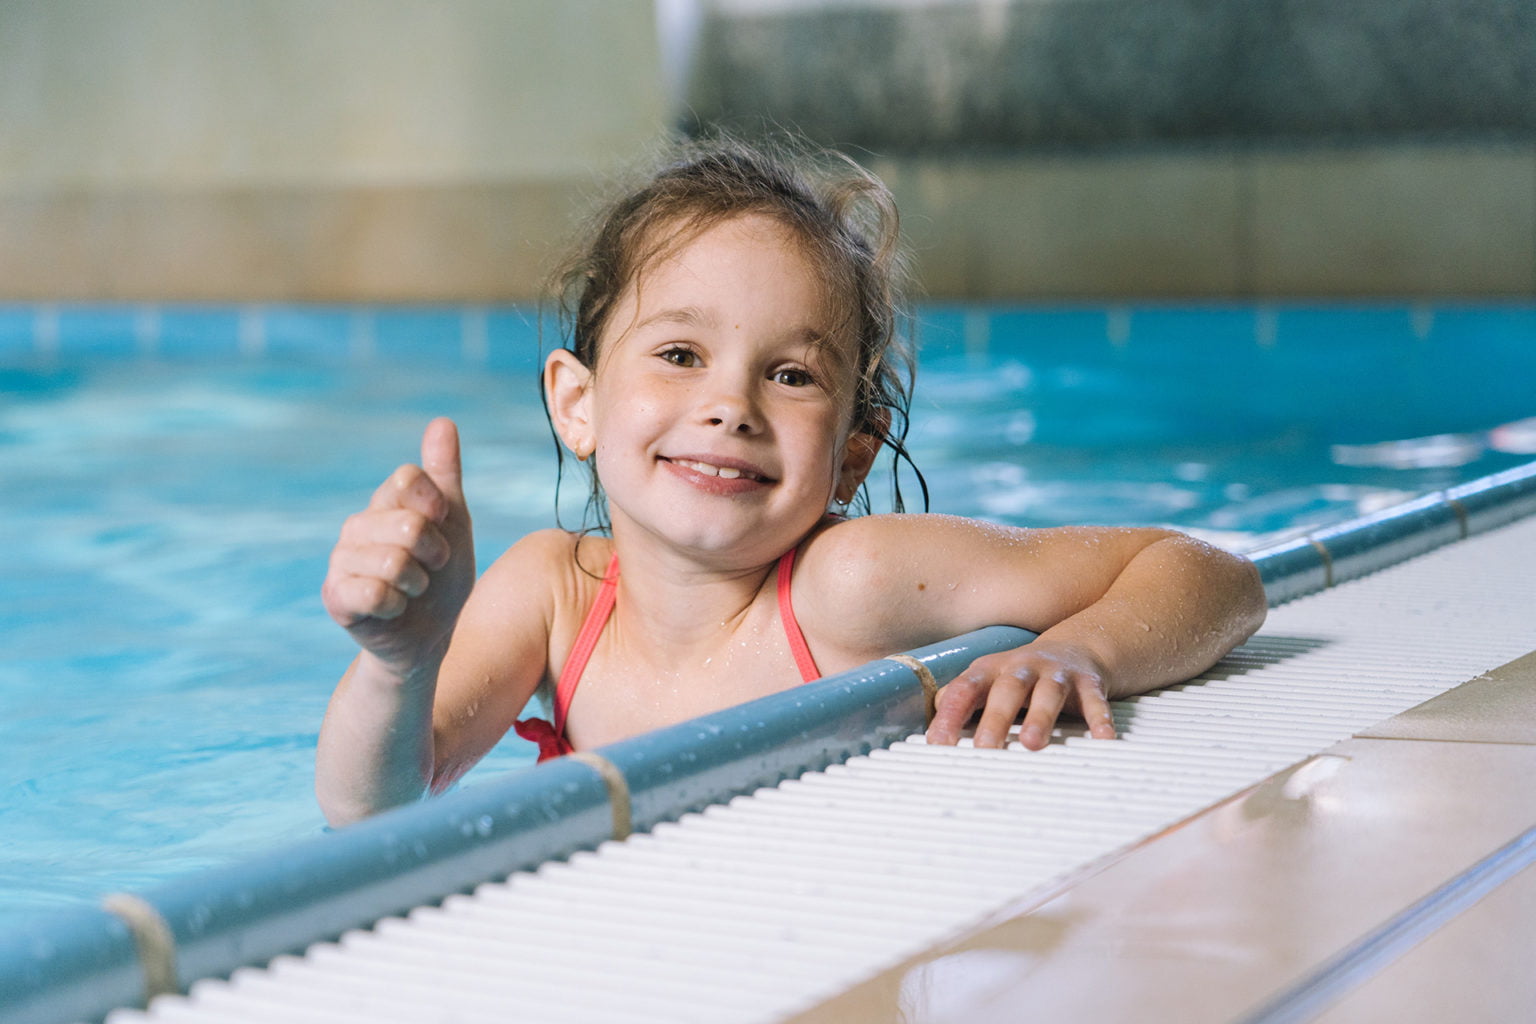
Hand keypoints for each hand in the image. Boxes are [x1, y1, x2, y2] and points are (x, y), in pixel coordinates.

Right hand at [321, 418, 475, 675]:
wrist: (431, 636)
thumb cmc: (442, 577)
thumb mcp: (454, 521)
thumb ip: (445, 473)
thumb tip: (442, 421)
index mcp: (385, 502)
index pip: (409, 479)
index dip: (436, 506)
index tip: (442, 525)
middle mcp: (357, 526)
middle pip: (408, 524)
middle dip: (435, 553)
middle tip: (431, 567)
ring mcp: (342, 560)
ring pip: (394, 561)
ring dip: (418, 582)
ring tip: (413, 589)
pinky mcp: (336, 597)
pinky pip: (375, 593)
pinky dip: (398, 604)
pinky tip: (395, 609)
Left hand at [925, 643, 1116, 749]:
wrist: (1076, 649)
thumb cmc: (1021, 677)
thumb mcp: (988, 684)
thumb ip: (962, 703)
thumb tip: (930, 730)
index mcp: (990, 671)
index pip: (964, 691)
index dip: (950, 716)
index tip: (937, 744)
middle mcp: (1021, 668)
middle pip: (1006, 691)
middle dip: (994, 720)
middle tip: (984, 750)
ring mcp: (1055, 674)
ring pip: (1047, 694)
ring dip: (1040, 717)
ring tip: (1032, 744)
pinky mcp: (1088, 683)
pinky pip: (1094, 702)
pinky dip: (1099, 720)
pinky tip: (1103, 739)